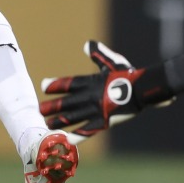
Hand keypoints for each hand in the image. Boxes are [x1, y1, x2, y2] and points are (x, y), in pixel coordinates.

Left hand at [40, 42, 169, 141]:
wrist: (144, 89)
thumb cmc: (129, 74)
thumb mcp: (112, 61)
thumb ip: (99, 54)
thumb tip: (87, 44)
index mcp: (91, 81)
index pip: (68, 83)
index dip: (55, 85)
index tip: (43, 86)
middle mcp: (90, 96)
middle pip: (66, 102)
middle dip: (51, 106)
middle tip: (39, 109)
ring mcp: (97, 110)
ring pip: (73, 117)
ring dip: (59, 121)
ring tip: (47, 124)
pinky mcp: (105, 122)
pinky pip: (88, 130)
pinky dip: (77, 135)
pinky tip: (67, 138)